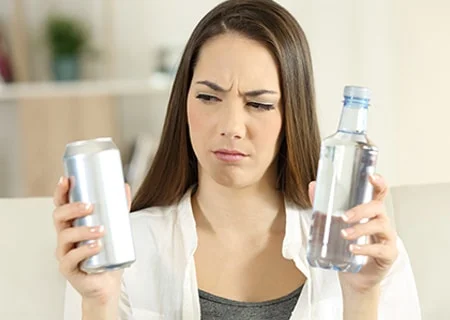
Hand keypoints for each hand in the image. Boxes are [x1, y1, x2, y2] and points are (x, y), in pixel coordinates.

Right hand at [52, 176, 131, 304]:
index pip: (62, 204)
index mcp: (72, 224)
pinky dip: (84, 250)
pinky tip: (96, 247)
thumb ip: (119, 207)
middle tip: (90, 206)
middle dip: (72, 209)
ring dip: (83, 230)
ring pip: (65, 236)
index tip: (67, 180)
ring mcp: (64, 252)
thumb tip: (124, 186)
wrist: (107, 283)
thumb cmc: (107, 254)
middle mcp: (64, 236)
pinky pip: (70, 258)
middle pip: (59, 217)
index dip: (61, 192)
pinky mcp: (68, 268)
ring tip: (101, 230)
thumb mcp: (115, 228)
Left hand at [308, 174, 397, 293]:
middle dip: (361, 210)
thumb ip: (323, 206)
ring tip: (344, 234)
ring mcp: (387, 238)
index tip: (372, 176)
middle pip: (378, 208)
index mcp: (370, 211)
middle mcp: (381, 221)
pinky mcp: (388, 254)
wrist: (353, 277)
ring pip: (380, 226)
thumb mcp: (332, 224)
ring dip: (360, 229)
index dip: (379, 183)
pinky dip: (365, 248)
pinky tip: (353, 249)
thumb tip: (313, 186)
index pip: (379, 193)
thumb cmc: (345, 247)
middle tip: (344, 217)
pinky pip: (380, 249)